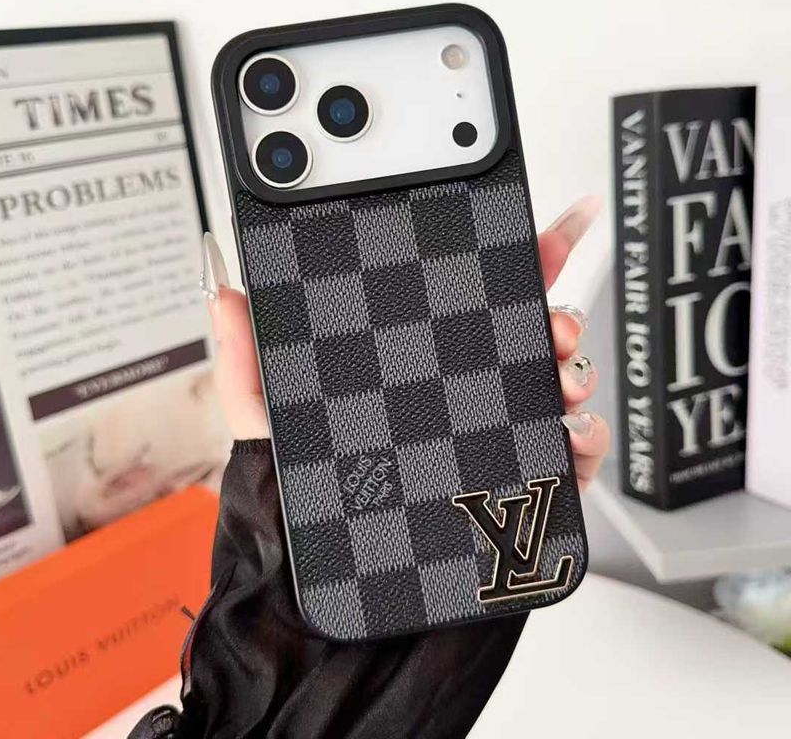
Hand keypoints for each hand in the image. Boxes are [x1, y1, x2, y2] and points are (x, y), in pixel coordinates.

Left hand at [202, 195, 609, 489]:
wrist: (330, 583)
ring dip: (575, 372)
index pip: (478, 300)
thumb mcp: (268, 423)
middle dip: (559, 317)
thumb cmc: (303, 500)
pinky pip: (574, 455)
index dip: (521, 259)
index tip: (553, 229)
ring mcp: (498, 438)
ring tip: (559, 378)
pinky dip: (585, 438)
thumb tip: (226, 294)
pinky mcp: (521, 486)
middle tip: (554, 323)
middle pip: (533, 336)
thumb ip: (246, 361)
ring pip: (561, 387)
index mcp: (422, 365)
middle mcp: (466, 394)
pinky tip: (568, 433)